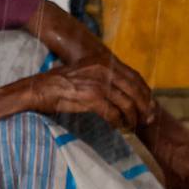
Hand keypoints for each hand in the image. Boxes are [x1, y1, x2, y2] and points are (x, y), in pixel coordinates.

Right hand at [17, 59, 155, 130]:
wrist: (38, 89)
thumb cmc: (60, 84)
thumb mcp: (86, 73)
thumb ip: (105, 78)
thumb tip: (124, 91)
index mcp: (104, 61)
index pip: (134, 77)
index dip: (146, 93)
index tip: (150, 106)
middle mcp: (104, 69)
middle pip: (135, 90)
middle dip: (145, 107)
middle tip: (147, 120)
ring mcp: (98, 83)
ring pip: (127, 103)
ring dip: (131, 118)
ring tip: (130, 126)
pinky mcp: (91, 97)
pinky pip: (113, 113)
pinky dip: (118, 122)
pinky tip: (116, 126)